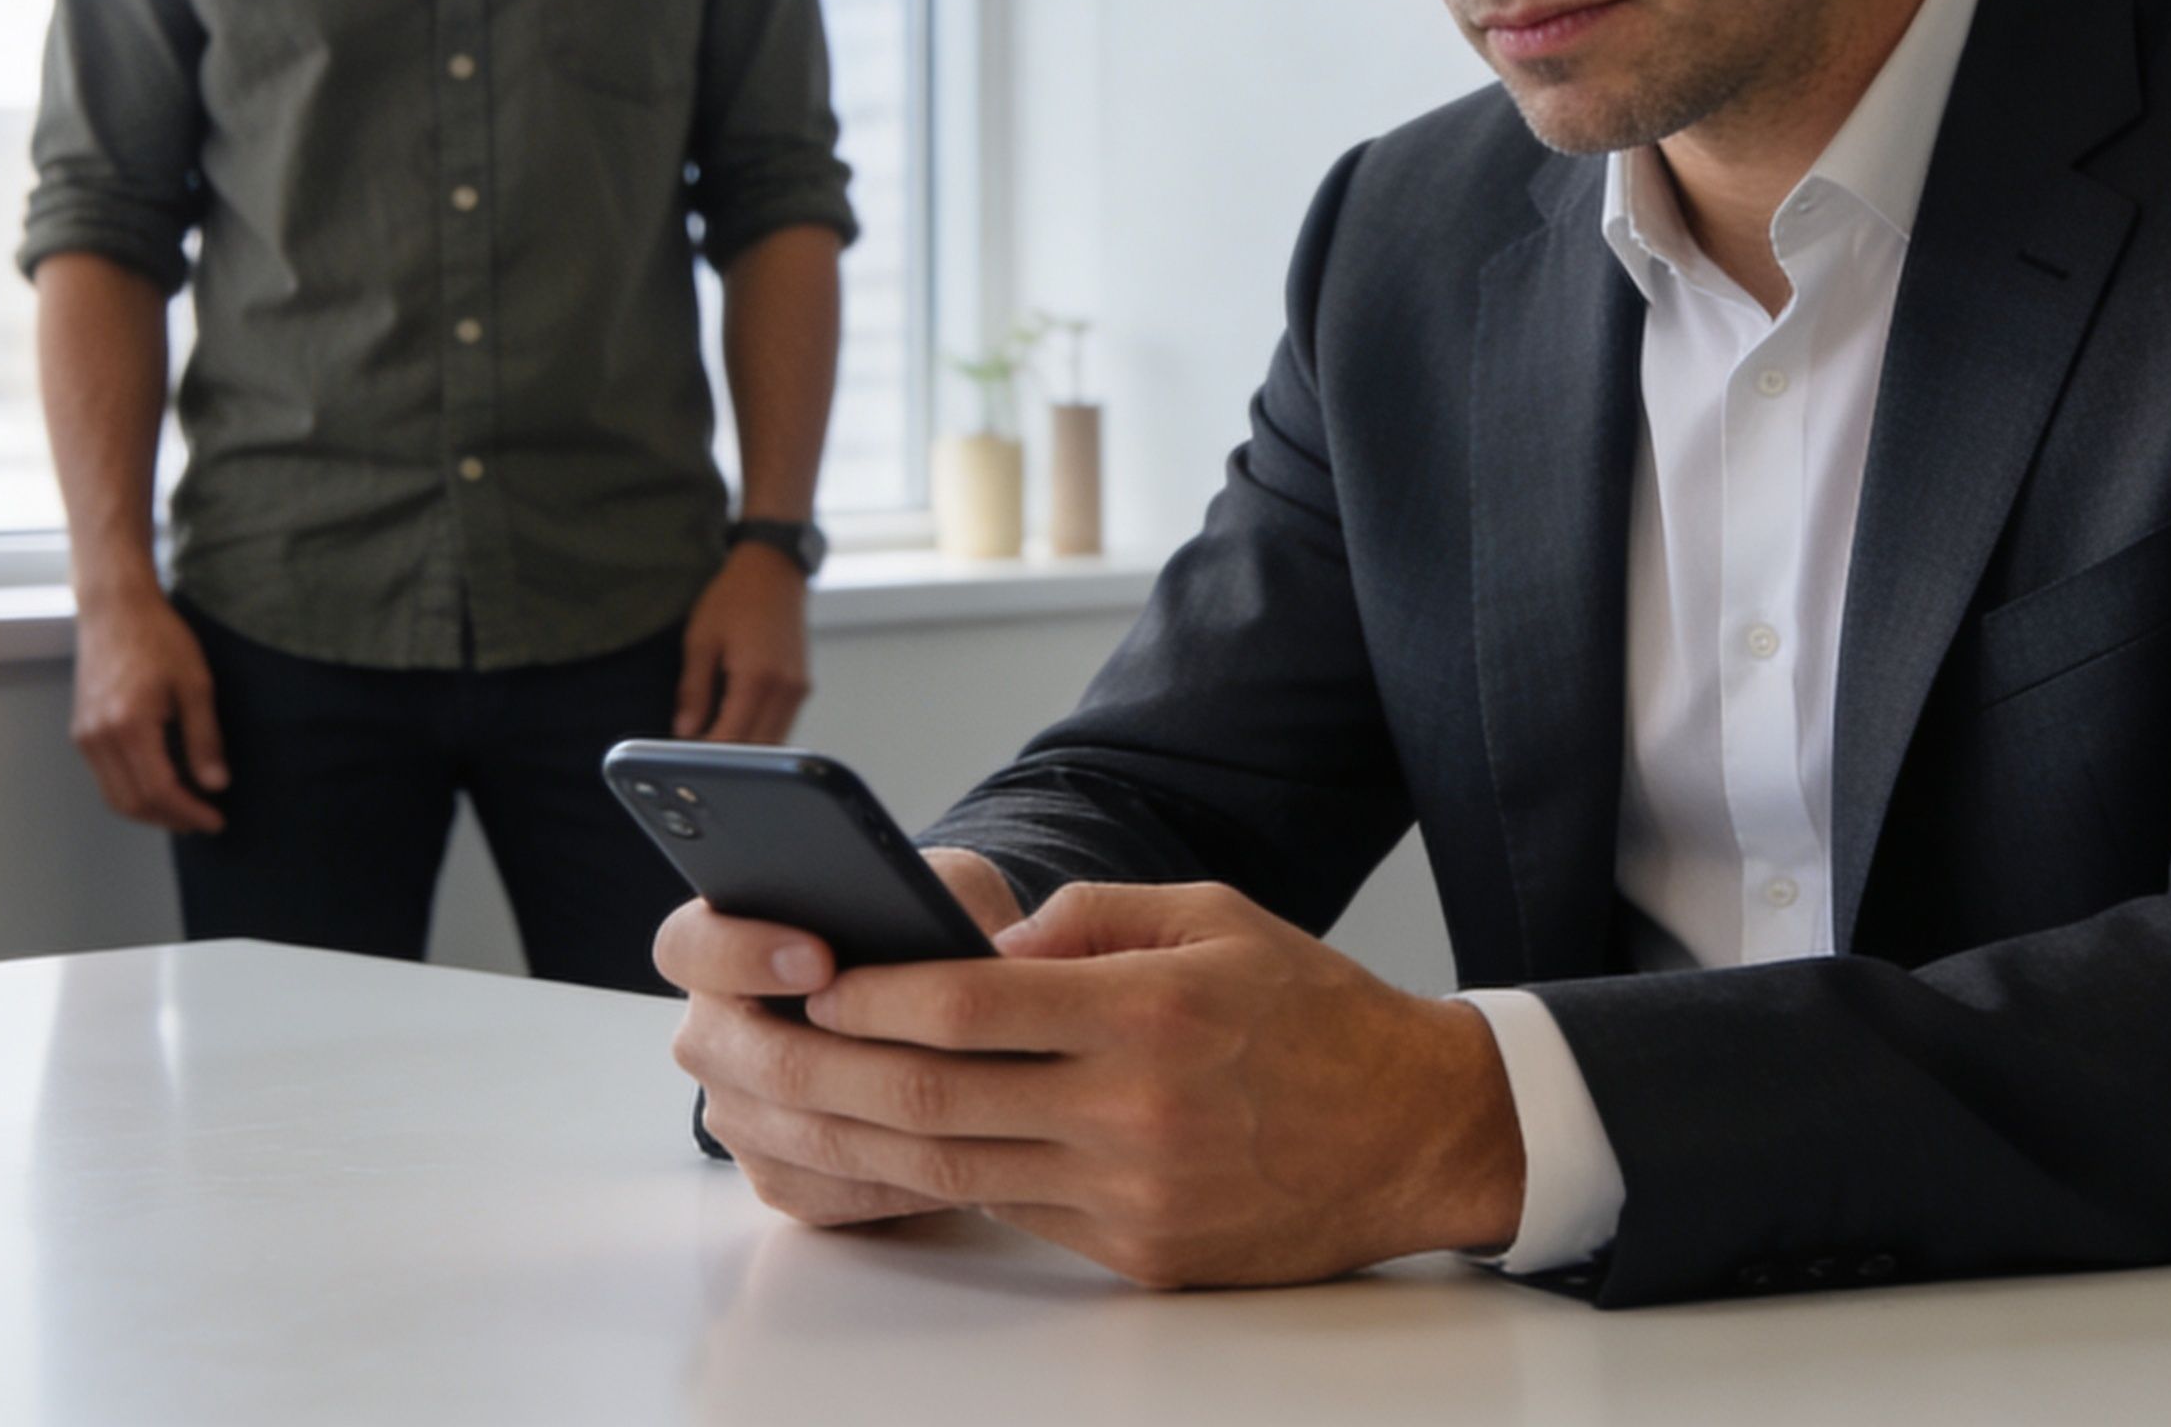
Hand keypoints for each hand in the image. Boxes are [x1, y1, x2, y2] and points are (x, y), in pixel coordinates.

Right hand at [68, 582, 226, 832]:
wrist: (114, 608)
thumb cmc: (160, 638)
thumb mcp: (195, 684)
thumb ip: (205, 738)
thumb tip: (216, 785)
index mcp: (129, 725)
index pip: (159, 790)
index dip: (190, 812)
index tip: (217, 820)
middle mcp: (97, 737)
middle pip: (132, 803)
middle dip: (170, 819)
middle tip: (204, 821)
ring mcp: (83, 736)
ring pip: (114, 796)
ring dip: (150, 811)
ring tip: (186, 810)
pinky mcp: (80, 732)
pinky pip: (105, 778)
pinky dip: (133, 792)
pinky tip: (161, 786)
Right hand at [659, 847, 1023, 1226]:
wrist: (924, 1011)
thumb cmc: (920, 932)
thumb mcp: (937, 889)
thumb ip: (946, 897)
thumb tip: (1000, 940)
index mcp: (716, 949)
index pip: (689, 948)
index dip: (744, 954)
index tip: (819, 958)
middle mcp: (713, 1039)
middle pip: (762, 1062)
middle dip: (855, 1058)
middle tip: (933, 1048)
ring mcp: (739, 1117)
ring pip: (809, 1135)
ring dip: (898, 1121)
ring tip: (978, 1098)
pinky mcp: (781, 1180)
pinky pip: (837, 1188)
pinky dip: (908, 1170)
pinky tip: (972, 1142)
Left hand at [667, 869, 1526, 1287]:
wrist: (1418, 1132)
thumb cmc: (1313, 1012)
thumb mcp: (1212, 915)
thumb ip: (1089, 919)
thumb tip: (978, 941)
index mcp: (1147, 1012)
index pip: (968, 1003)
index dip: (872, 993)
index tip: (811, 975)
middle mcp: (1133, 1111)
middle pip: (933, 1098)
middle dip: (823, 1071)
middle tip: (753, 1044)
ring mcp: (1133, 1195)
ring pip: (955, 1168)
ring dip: (854, 1135)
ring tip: (785, 1099)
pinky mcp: (1139, 1255)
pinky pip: (1013, 1211)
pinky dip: (941, 1178)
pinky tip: (888, 1146)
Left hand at [677, 541, 811, 741]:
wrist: (774, 568)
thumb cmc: (735, 596)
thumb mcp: (700, 640)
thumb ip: (693, 691)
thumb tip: (685, 732)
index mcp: (758, 678)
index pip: (733, 739)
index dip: (709, 756)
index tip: (686, 761)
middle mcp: (786, 689)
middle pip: (759, 750)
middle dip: (729, 760)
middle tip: (698, 761)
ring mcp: (799, 690)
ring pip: (774, 743)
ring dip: (747, 750)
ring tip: (715, 745)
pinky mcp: (802, 686)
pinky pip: (782, 725)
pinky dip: (760, 735)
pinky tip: (736, 728)